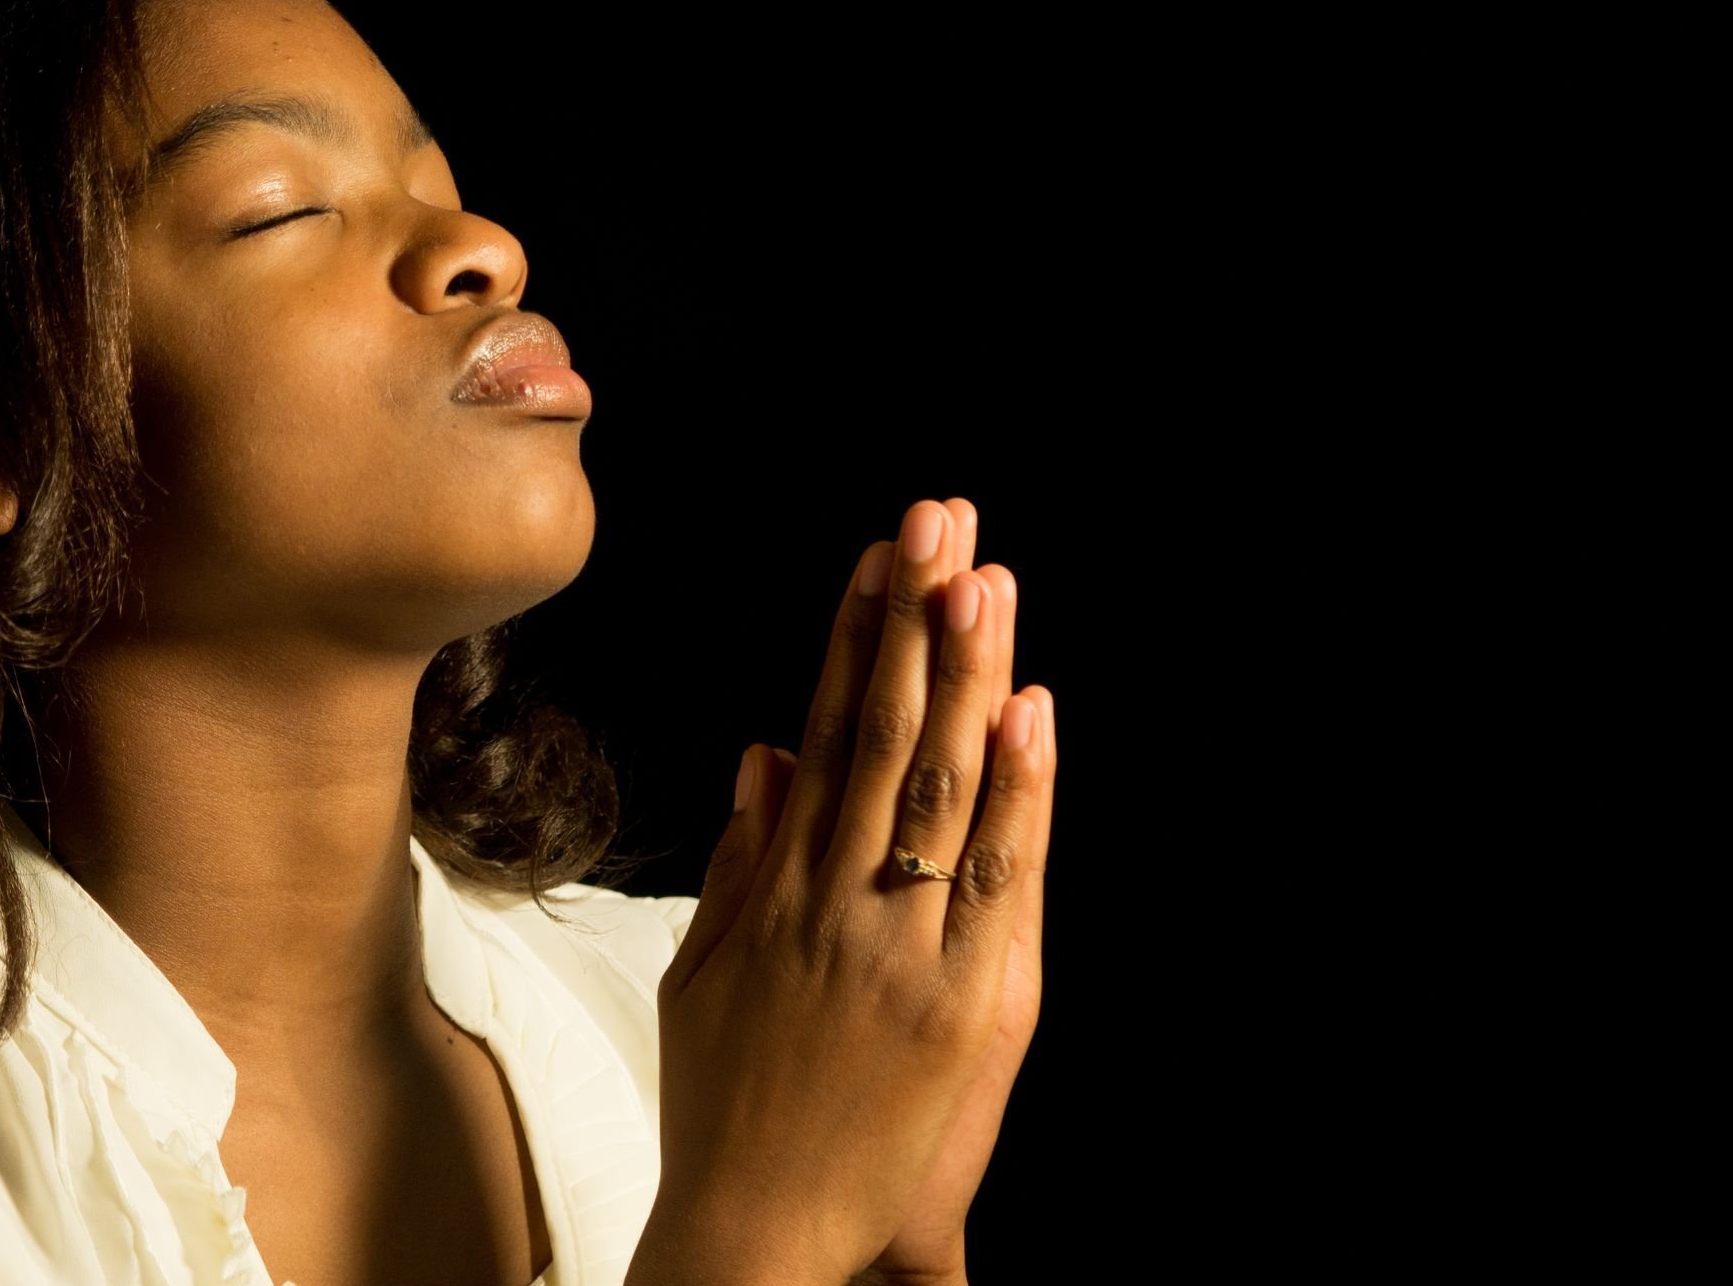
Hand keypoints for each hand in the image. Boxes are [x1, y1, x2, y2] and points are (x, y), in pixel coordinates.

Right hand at [633, 497, 1058, 1285]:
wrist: (759, 1235)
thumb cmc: (728, 1110)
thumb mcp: (701, 974)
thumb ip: (739, 859)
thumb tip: (766, 753)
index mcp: (776, 889)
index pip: (824, 734)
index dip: (854, 639)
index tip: (878, 557)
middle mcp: (835, 903)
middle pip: (884, 736)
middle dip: (914, 620)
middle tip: (938, 519)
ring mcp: (902, 951)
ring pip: (940, 789)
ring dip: (968, 676)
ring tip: (985, 578)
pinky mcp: (966, 1007)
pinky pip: (997, 881)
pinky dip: (1019, 795)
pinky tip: (1031, 713)